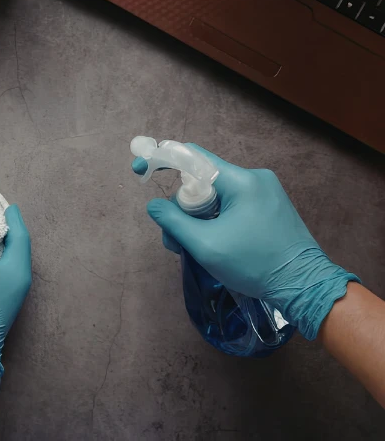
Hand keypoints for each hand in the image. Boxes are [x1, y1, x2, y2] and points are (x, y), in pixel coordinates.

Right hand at [132, 145, 358, 340]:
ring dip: (198, 218)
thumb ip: (174, 222)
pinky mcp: (270, 206)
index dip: (162, 159)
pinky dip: (216, 220)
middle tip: (174, 240)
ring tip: (193, 249)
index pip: (193, 156)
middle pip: (202, 181)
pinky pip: (232, 204)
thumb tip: (153, 206)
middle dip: (182, 208)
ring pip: (216, 196)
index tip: (140, 169)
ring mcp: (265, 192)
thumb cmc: (254, 265)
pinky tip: (214, 243)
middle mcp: (254, 178)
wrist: (304, 286)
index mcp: (241, 181)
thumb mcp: (206, 245)